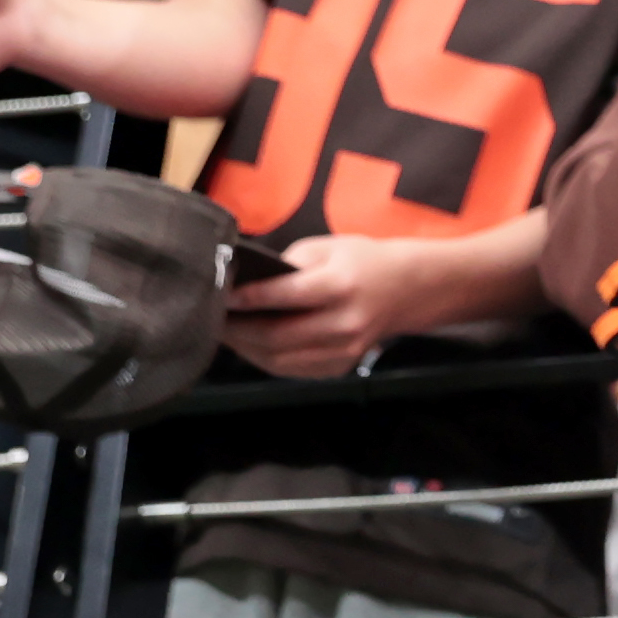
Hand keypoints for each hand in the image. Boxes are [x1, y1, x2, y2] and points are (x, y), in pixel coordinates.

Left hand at [221, 233, 429, 377]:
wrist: (407, 290)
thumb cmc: (362, 262)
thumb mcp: (325, 248)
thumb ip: (286, 266)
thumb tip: (246, 284)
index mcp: (340, 286)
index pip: (284, 296)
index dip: (246, 298)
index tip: (219, 294)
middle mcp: (343, 323)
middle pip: (276, 335)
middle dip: (237, 328)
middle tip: (211, 318)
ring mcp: (343, 350)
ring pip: (279, 359)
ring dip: (245, 348)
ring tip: (225, 333)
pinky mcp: (339, 366)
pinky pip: (291, 369)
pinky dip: (264, 359)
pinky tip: (249, 345)